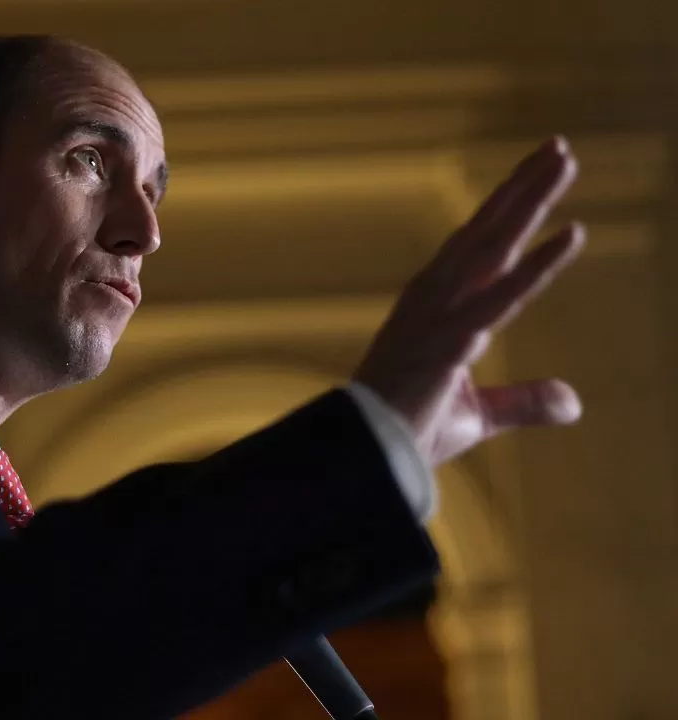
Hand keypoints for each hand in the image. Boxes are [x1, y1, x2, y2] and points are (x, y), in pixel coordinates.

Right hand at [353, 137, 584, 465]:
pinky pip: (506, 296)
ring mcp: (442, 314)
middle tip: (557, 146)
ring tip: (562, 161)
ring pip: (495, 246)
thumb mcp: (478, 415)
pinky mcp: (454, 340)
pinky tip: (572, 234)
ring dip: (530, 201)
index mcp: (437, 309)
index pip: (479, 248)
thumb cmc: (410, 433)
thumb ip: (525, 402)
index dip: (509, 208)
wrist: (370, 456)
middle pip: (488, 232)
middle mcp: (436, 299)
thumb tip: (574, 401)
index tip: (536, 173)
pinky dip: (540, 265)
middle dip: (523, 187)